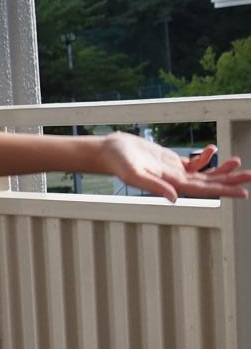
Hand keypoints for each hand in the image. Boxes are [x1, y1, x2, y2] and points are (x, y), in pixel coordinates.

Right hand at [100, 132, 250, 201]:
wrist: (111, 151)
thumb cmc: (120, 163)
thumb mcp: (136, 175)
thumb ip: (155, 186)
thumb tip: (175, 198)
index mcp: (173, 185)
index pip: (205, 190)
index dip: (225, 191)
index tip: (244, 193)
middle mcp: (177, 180)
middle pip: (210, 183)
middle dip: (231, 180)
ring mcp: (175, 171)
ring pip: (205, 173)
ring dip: (221, 169)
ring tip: (238, 163)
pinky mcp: (171, 162)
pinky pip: (194, 163)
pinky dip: (206, 158)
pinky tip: (213, 150)